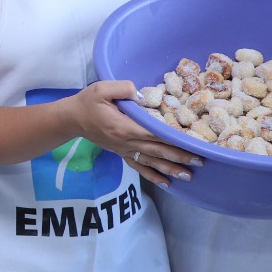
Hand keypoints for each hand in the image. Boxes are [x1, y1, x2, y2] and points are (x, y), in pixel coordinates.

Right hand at [68, 80, 200, 187]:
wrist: (71, 119)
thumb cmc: (87, 102)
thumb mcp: (101, 88)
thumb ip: (122, 88)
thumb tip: (142, 94)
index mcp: (124, 126)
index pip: (154, 134)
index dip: (173, 139)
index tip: (191, 142)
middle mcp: (126, 141)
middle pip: (157, 151)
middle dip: (179, 157)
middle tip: (200, 162)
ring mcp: (124, 149)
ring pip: (151, 162)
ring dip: (170, 169)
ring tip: (188, 176)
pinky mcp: (121, 152)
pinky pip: (139, 167)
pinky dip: (153, 176)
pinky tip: (166, 183)